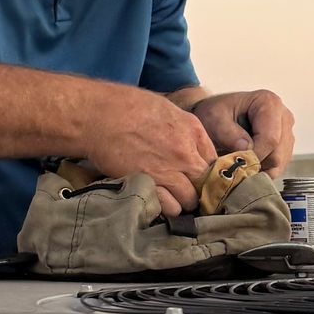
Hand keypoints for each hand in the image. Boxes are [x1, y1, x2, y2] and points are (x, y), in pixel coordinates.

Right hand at [80, 84, 218, 221]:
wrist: (98, 116)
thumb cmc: (126, 106)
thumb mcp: (166, 109)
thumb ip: (184, 130)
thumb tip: (192, 147)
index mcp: (192, 130)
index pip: (214, 162)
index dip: (206, 172)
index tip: (197, 177)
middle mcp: (185, 152)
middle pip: (205, 184)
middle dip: (196, 189)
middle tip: (184, 189)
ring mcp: (168, 171)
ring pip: (189, 200)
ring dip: (181, 201)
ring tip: (169, 197)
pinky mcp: (149, 184)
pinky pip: (170, 207)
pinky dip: (165, 207)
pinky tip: (157, 200)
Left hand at [190, 88, 295, 177]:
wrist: (217, 117)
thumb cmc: (215, 114)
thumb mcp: (213, 119)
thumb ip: (227, 133)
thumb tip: (245, 149)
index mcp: (269, 103)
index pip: (270, 139)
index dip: (253, 156)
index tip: (235, 162)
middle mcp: (283, 117)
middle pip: (277, 153)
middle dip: (255, 164)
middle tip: (234, 165)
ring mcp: (287, 133)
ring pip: (279, 163)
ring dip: (258, 169)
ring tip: (238, 163)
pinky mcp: (284, 148)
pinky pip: (278, 168)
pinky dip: (262, 172)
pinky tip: (246, 165)